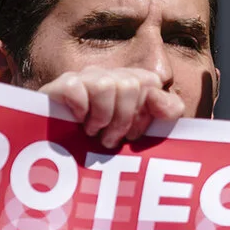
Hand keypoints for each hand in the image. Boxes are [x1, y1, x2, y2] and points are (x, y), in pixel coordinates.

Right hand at [40, 65, 185, 151]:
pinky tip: (77, 122)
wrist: (61, 154)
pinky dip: (80, 110)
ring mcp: (84, 77)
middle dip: (123, 120)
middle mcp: (109, 75)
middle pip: (130, 84)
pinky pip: (77, 88)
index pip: (150, 82)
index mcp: (131, 81)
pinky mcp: (61, 84)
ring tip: (93, 132)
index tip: (132, 135)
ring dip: (102, 117)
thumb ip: (169, 110)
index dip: (144, 114)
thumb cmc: (106, 142)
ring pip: (106, 85)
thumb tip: (159, 94)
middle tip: (110, 138)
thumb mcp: (144, 131)